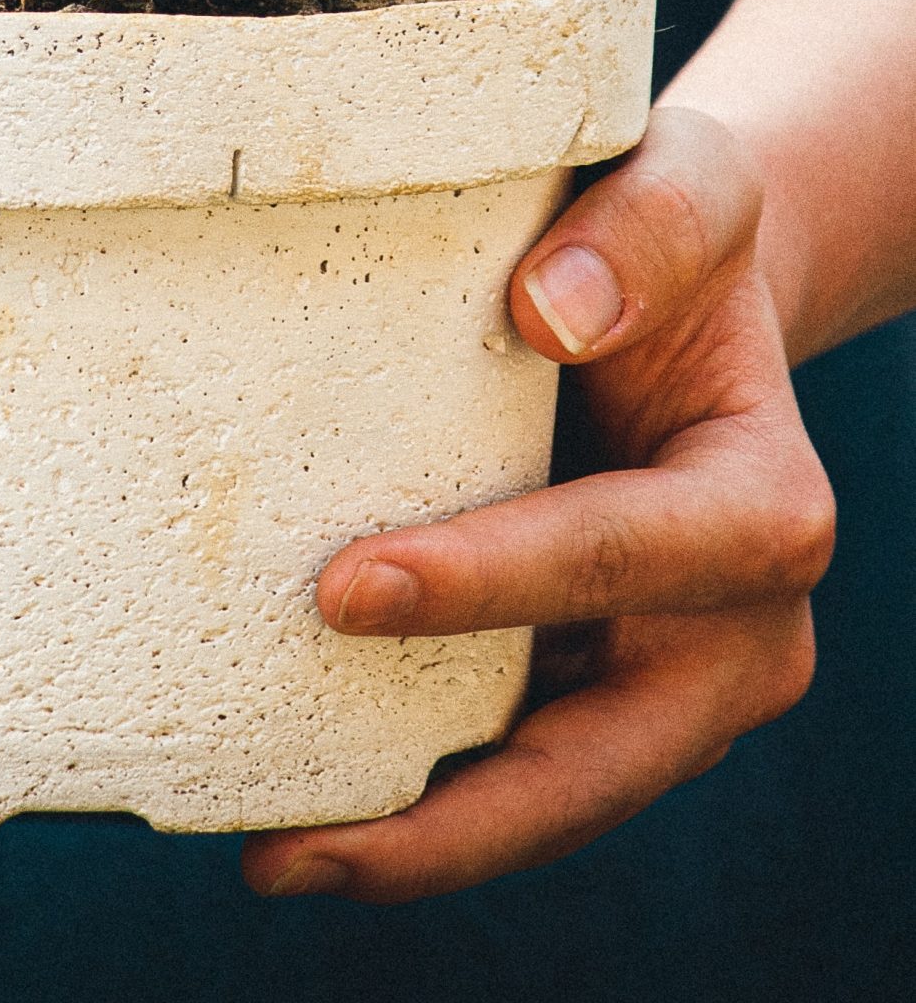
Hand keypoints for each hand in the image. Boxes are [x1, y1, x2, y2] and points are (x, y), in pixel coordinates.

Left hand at [243, 106, 833, 902]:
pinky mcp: (591, 691)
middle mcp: (734, 627)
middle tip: (291, 842)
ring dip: (421, 843)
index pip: (626, 553)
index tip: (347, 589)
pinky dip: (419, 800)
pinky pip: (513, 764)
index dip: (494, 584)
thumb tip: (545, 312)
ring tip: (271, 856)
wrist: (671, 282)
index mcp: (763, 504)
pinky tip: (298, 809)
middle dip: (456, 815)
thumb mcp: (687, 178)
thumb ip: (642, 225)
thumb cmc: (668, 228)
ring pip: (552, 797)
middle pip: (602, 758)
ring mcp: (665, 680)